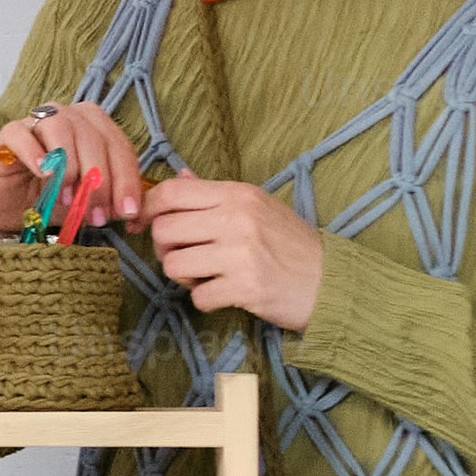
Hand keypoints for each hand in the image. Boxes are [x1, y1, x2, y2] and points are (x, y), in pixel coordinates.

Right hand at [0, 102, 151, 241]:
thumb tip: (128, 209)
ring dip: (70, 166)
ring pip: (60, 128)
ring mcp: (37, 121)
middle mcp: (69, 116)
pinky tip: (43, 174)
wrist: (15, 209)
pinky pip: (21, 134)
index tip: (127, 212)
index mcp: (95, 125)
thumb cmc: (55, 198)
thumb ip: (111, 198)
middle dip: (99, 181)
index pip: (119, 146)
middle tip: (96, 215)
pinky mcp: (8, 134)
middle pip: (93, 137)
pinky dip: (34, 153)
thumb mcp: (90, 201)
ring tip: (68, 198)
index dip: (126, 180)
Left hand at [138, 177, 331, 329]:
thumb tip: (181, 176)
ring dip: (184, 277)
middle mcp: (238, 219)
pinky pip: (197, 296)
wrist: (331, 281)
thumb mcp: (258, 208)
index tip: (143, 224)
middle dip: (165, 249)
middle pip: (164, 230)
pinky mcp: (245, 287)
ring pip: (173, 265)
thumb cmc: (290, 245)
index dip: (148, 208)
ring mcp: (241, 253)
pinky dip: (206, 300)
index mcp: (238, 194)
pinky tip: (225, 293)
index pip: (172, 191)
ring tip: (208, 276)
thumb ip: (215, 195)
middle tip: (186, 257)